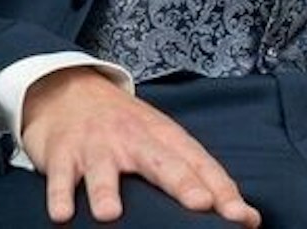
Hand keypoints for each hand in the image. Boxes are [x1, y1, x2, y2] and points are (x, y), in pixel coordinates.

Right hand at [20, 67, 259, 225]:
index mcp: (164, 138)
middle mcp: (134, 139)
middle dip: (182, 183)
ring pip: (103, 170)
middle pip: (162, 162)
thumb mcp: (160, 142)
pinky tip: (63, 214)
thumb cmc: (125, 127)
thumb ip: (196, 176)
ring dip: (106, 190)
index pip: (200, 164)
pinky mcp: (63, 153)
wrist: (69, 90)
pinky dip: (60, 194)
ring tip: (110, 215)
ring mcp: (97, 146)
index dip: (222, 190)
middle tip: (200, 204)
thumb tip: (246, 216)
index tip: (241, 216)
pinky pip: (60, 176)